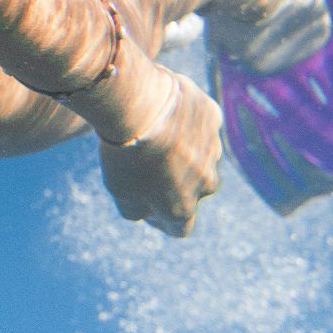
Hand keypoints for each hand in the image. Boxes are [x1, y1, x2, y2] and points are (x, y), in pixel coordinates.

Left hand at [97, 67, 222, 235]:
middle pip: (193, 190)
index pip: (180, 227)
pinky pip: (201, 126)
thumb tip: (146, 213)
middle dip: (175, 183)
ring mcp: (212, 150)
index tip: (146, 204)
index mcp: (183, 208)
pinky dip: (187, 123)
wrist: (139, 105)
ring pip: (199, 156)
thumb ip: (136, 211)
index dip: (161, 219)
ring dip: (182, 151)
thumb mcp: (120, 192)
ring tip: (153, 135)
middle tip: (148, 164)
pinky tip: (164, 113)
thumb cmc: (125, 154)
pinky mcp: (212, 119)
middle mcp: (206, 183)